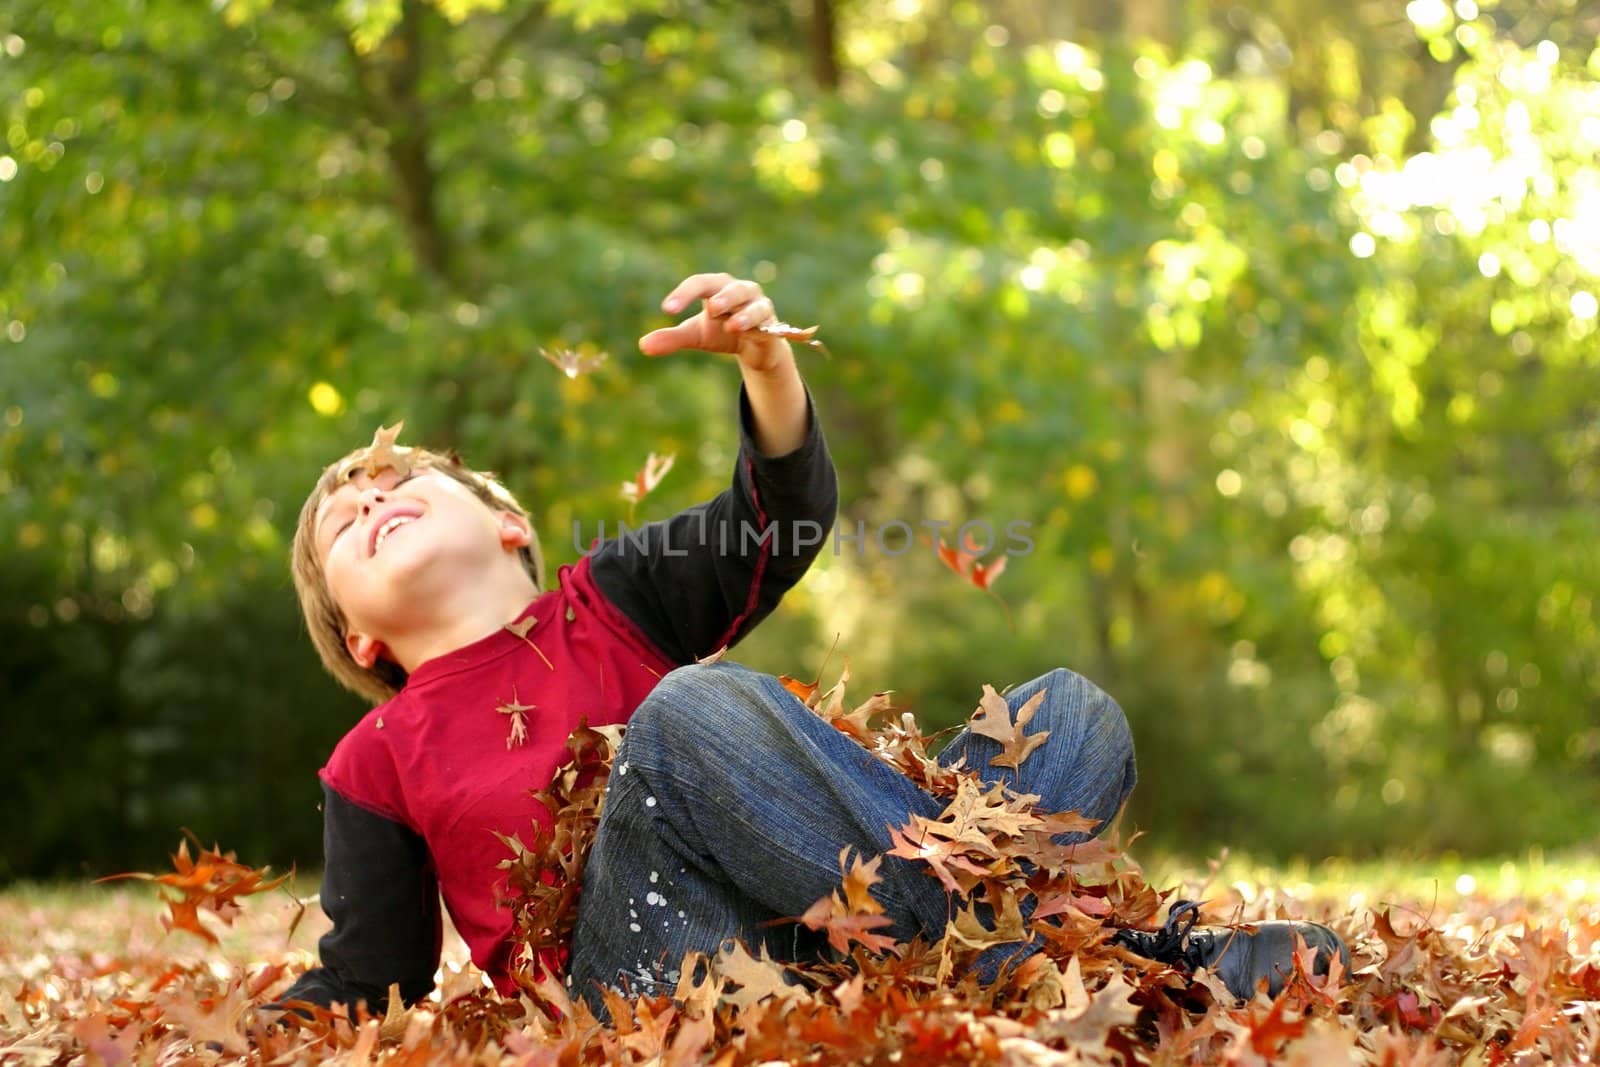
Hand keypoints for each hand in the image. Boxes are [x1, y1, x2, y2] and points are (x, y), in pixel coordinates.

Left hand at [638, 273, 791, 373]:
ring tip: (732, 326)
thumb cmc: (722, 332)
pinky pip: (766, 325)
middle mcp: (740, 291)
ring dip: (744, 315)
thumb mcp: (696, 336)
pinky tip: (748, 337)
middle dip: (722, 297)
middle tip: (710, 308)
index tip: (666, 309)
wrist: (754, 349)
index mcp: (717, 288)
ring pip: (754, 305)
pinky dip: (758, 329)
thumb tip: (642, 346)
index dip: (684, 293)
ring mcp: (759, 307)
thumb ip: (672, 338)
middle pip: (730, 288)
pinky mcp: (772, 326)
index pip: (700, 284)